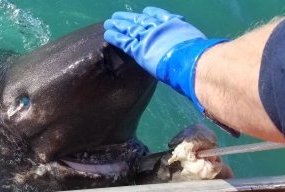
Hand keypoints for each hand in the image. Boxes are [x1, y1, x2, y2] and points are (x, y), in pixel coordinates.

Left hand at [104, 7, 227, 112]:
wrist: (193, 63)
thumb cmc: (200, 59)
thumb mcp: (196, 45)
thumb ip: (189, 46)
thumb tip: (193, 55)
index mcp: (174, 26)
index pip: (160, 17)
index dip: (151, 14)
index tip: (145, 12)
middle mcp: (160, 29)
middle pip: (141, 21)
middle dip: (129, 19)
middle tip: (118, 16)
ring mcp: (149, 38)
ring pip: (130, 29)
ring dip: (118, 25)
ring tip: (109, 22)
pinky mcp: (140, 50)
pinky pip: (125, 42)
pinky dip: (116, 37)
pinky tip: (108, 34)